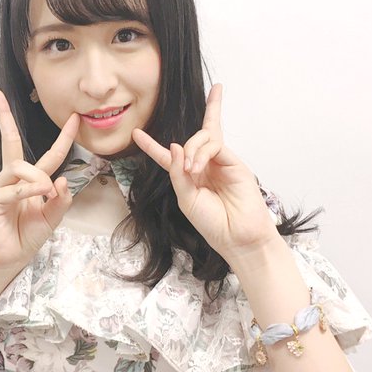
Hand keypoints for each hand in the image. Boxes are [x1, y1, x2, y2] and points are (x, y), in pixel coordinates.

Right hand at [0, 89, 78, 283]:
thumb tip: (64, 180)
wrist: (7, 259)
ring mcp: (2, 187)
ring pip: (20, 167)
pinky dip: (28, 190)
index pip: (50, 154)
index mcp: (32, 181)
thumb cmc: (26, 236)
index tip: (74, 118)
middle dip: (4, 117)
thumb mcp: (52, 218)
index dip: (63, 137)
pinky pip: (13, 188)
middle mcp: (15, 179)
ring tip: (46, 193)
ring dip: (37, 178)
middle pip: (11, 141)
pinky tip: (39, 193)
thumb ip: (61, 201)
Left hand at [132, 84, 279, 263]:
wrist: (236, 237)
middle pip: (194, 139)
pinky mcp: (234, 163)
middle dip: (187, 142)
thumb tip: (175, 146)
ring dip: (191, 149)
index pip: (168, 157)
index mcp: (188, 178)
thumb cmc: (213, 223)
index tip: (135, 134)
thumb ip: (177, 173)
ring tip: (190, 170)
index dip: (151, 145)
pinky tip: (196, 169)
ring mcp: (220, 164)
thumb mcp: (185, 199)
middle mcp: (205, 167)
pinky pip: (214, 146)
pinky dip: (201, 153)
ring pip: (203, 138)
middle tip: (184, 166)